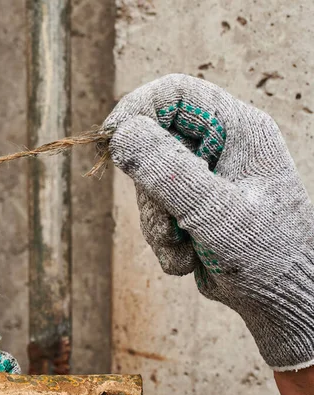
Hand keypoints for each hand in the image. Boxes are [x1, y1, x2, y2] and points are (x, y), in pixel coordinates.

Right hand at [103, 74, 313, 373]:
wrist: (282, 299)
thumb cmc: (269, 254)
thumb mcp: (218, 214)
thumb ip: (170, 174)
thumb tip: (122, 134)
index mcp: (236, 130)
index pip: (176, 93)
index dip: (137, 107)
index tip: (112, 138)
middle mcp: (216, 146)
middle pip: (152, 141)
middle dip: (150, 189)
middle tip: (167, 221)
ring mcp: (200, 175)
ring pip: (147, 182)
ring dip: (157, 223)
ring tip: (186, 247)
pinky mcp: (188, 204)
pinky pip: (152, 211)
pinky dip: (163, 240)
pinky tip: (190, 257)